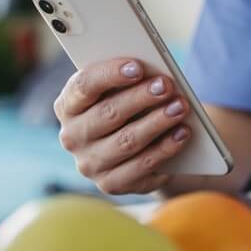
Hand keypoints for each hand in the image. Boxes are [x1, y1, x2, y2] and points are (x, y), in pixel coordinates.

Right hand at [54, 58, 191, 194]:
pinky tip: (183, 133)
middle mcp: (72, 137)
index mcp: (68, 105)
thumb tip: (153, 74)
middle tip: (166, 85)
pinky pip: (141, 166)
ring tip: (181, 107)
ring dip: (157, 122)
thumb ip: (130, 79)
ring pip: (126, 141)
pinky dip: (165, 148)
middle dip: (141, 98)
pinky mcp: (112, 184)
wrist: (140, 146)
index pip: (83, 86)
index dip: (110, 75)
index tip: (137, 66)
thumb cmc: (131, 106)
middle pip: (107, 114)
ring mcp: (90, 164)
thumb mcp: (124, 89)